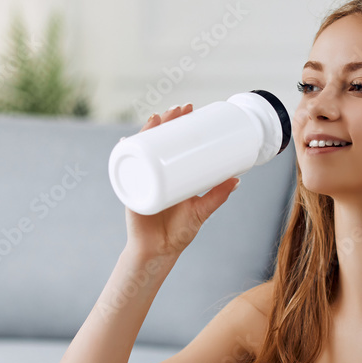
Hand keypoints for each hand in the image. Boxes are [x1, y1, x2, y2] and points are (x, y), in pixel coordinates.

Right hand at [123, 103, 240, 260]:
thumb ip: (217, 196)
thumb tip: (237, 180)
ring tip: (157, 118)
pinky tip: (127, 141)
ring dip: (147, 131)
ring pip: (142, 149)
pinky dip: (125, 154)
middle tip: (179, 109)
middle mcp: (155, 173)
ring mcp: (142, 179)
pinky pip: (126, 170)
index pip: (174, 142)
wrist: (159, 253)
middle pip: (158, 140)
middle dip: (166, 121)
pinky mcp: (132, 191)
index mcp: (171, 174)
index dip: (180, 125)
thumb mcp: (201, 211)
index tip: (191, 110)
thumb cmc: (178, 232)